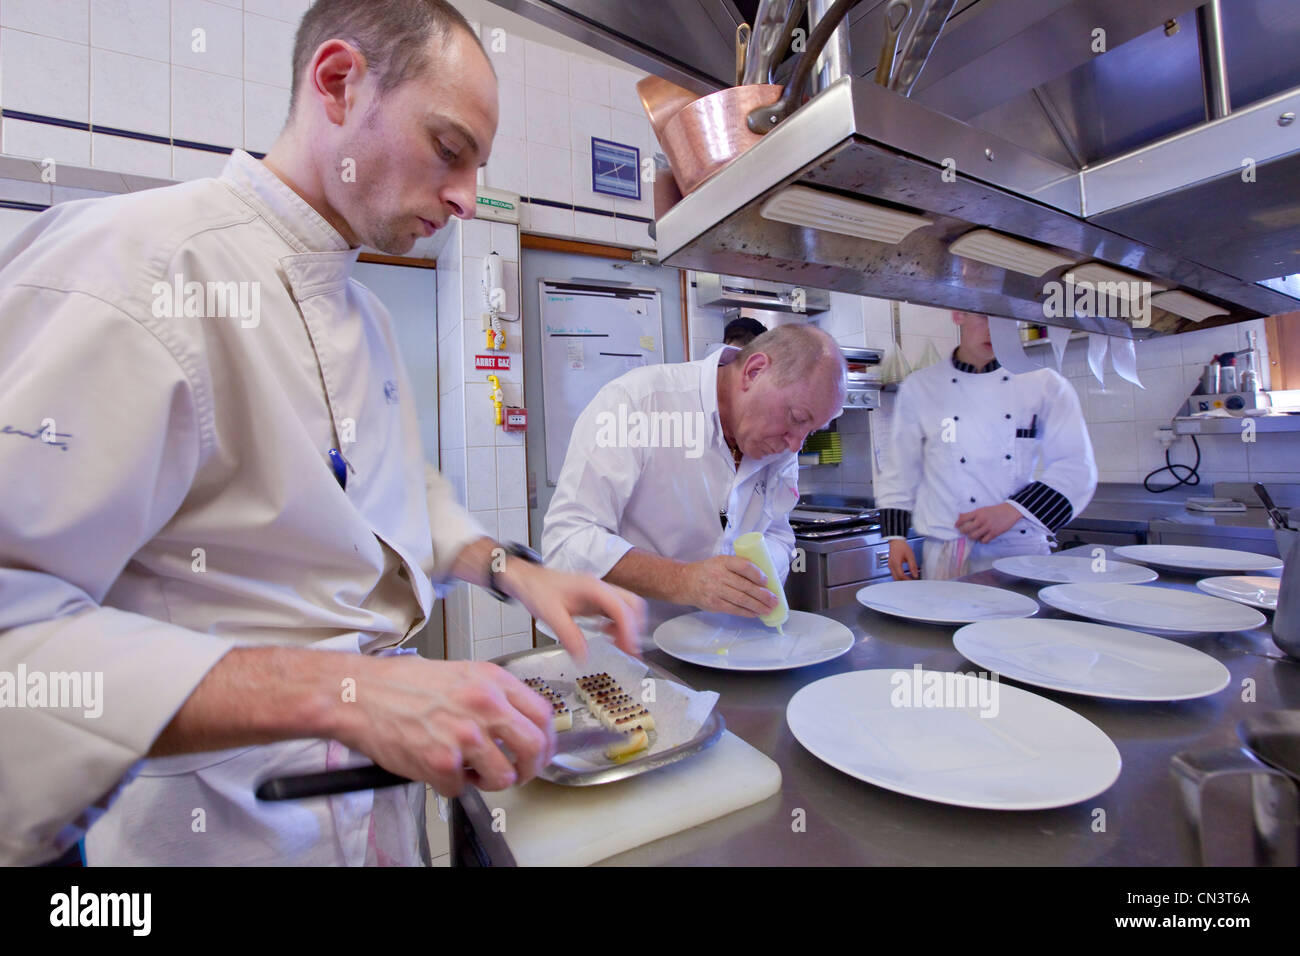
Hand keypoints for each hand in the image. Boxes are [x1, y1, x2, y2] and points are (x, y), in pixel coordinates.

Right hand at [333, 655, 554, 796]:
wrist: (361, 694)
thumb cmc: (403, 683)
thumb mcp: (461, 673)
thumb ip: (493, 695)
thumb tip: (517, 721)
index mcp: (492, 681)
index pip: (543, 714)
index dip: (547, 739)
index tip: (541, 751)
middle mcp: (485, 706)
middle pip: (534, 747)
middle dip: (530, 768)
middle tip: (517, 772)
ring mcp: (465, 735)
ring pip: (503, 776)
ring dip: (488, 781)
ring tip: (468, 771)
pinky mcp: (442, 761)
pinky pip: (460, 789)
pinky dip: (448, 785)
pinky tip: (435, 767)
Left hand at [498, 560, 645, 663]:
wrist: (525, 579)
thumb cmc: (536, 589)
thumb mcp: (550, 615)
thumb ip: (569, 636)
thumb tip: (584, 657)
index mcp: (593, 588)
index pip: (621, 609)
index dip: (629, 630)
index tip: (629, 649)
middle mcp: (600, 588)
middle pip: (632, 605)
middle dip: (635, 628)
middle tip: (629, 650)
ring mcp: (598, 593)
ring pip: (626, 608)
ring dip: (627, 627)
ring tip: (619, 645)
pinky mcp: (594, 599)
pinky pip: (614, 611)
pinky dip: (617, 625)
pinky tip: (607, 635)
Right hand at [682, 555, 779, 616]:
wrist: (685, 582)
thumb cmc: (708, 571)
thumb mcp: (721, 561)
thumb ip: (738, 567)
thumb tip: (763, 579)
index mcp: (723, 561)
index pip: (743, 566)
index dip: (757, 574)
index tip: (766, 581)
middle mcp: (719, 575)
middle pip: (745, 586)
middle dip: (763, 595)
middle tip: (774, 600)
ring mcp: (716, 591)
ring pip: (741, 600)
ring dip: (758, 606)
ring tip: (769, 609)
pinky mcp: (714, 604)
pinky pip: (734, 609)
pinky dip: (747, 612)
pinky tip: (756, 613)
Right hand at [888, 539, 919, 579]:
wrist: (896, 541)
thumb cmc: (902, 546)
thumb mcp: (910, 556)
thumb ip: (913, 566)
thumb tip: (915, 574)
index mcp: (896, 563)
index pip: (901, 575)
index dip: (907, 579)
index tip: (912, 580)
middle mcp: (891, 565)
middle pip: (896, 578)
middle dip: (903, 581)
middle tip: (910, 582)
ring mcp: (890, 565)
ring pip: (894, 577)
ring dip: (900, 580)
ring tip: (908, 579)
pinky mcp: (890, 565)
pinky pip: (893, 573)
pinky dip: (898, 576)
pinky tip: (904, 576)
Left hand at [955, 503, 1021, 542]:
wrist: (1009, 511)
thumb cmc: (994, 510)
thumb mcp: (982, 509)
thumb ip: (972, 514)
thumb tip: (959, 516)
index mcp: (978, 512)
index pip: (963, 518)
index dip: (958, 523)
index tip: (956, 526)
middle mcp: (982, 520)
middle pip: (966, 529)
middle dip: (963, 532)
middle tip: (963, 532)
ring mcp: (988, 527)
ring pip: (974, 536)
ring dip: (971, 537)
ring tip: (972, 535)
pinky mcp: (994, 533)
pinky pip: (984, 540)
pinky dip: (981, 540)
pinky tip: (982, 538)